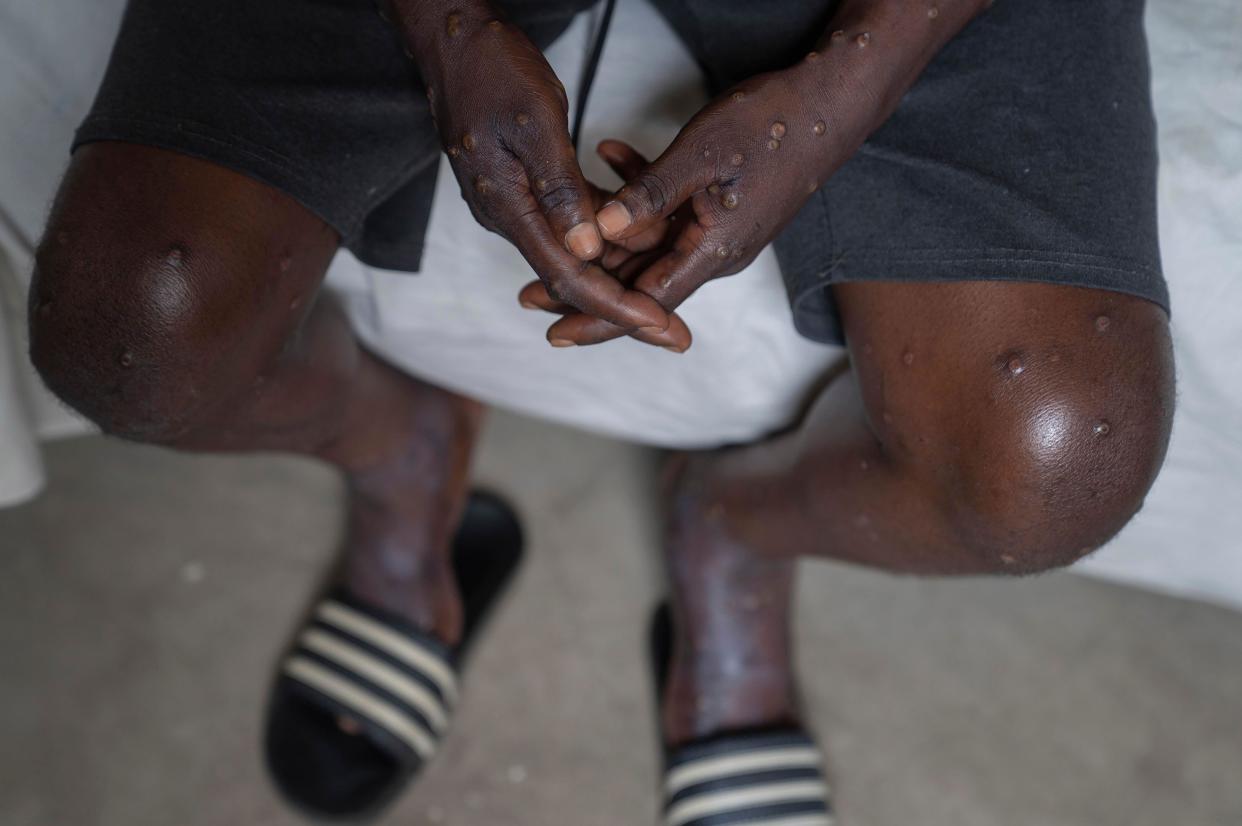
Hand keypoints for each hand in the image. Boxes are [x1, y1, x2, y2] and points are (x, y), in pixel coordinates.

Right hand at [408, 6, 669, 332]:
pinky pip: (569, 223)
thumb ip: (561, 190)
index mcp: (508, 209)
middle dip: (626, 306)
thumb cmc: (492, 71)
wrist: (454, 43)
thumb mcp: (536, 124)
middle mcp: (509, 218)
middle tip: (675, 332)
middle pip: (573, 279)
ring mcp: (515, 205)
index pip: (568, 277)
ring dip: (621, 270)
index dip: (617, 307)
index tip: (659, 326)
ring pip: (575, 253)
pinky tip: (641, 237)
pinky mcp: (525, 189)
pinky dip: (605, 233)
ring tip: (669, 293)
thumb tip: (587, 249)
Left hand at [528, 60, 868, 347]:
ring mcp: (719, 230)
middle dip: (587, 282)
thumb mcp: (699, 156)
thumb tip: (601, 230)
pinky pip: (670, 211)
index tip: (556, 333)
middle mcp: (716, 252)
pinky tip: (609, 155)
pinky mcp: (720, 207)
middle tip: (530, 290)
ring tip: (558, 229)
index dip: (599, 320)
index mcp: (713, 250)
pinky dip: (639, 189)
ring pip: (650, 244)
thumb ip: (648, 195)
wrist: (831, 102)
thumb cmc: (773, 125)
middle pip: (641, 280)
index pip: (646, 302)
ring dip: (605, 233)